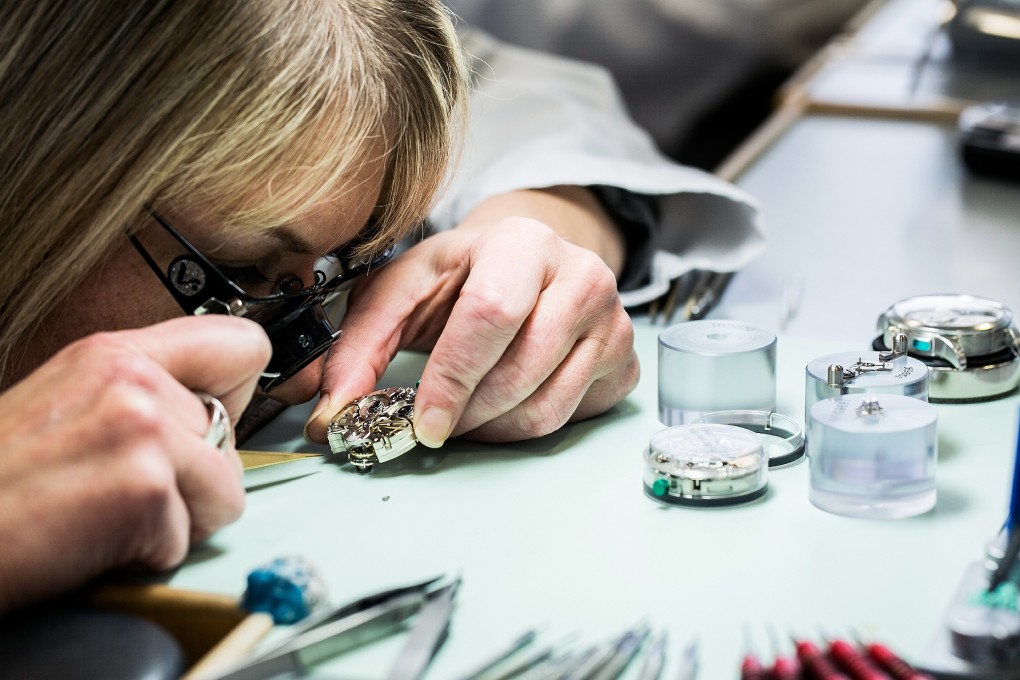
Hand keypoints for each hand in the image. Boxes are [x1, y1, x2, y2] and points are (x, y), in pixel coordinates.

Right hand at [0, 316, 269, 611]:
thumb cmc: (1, 483)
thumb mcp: (68, 404)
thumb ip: (142, 392)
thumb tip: (212, 408)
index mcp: (113, 352)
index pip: (240, 344)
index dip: (236, 392)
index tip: (212, 420)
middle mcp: (131, 379)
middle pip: (233, 435)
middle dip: (192, 477)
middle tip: (120, 490)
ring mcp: (140, 429)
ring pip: (226, 489)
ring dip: (177, 519)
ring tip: (107, 515)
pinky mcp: (144, 486)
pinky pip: (191, 535)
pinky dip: (149, 554)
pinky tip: (93, 540)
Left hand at [306, 215, 639, 445]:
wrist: (529, 265)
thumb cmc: (463, 278)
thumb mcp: (404, 290)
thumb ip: (360, 344)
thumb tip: (332, 412)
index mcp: (524, 241)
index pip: (491, 315)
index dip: (452, 377)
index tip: (422, 422)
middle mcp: (583, 275)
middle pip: (522, 368)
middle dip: (468, 411)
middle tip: (435, 425)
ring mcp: (614, 320)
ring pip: (548, 405)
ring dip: (492, 428)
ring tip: (463, 415)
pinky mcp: (626, 360)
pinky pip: (572, 418)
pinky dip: (524, 429)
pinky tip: (501, 409)